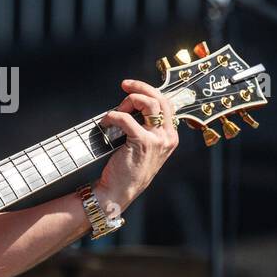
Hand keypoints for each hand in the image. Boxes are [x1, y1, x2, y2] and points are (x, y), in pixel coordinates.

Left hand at [94, 79, 179, 216]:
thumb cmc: (128, 169)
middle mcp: (168, 137)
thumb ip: (145, 127)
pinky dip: (113, 116)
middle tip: (124, 85)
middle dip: (141, 88)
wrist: (118, 191)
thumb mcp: (145, 147)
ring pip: (149, 104)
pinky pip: (126, 118)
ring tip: (116, 109)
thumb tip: (131, 102)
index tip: (132, 88)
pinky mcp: (142, 143)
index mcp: (170, 137)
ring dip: (130, 100)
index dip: (149, 92)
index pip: (166, 104)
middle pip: (160, 99)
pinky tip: (106, 122)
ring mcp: (157, 140)